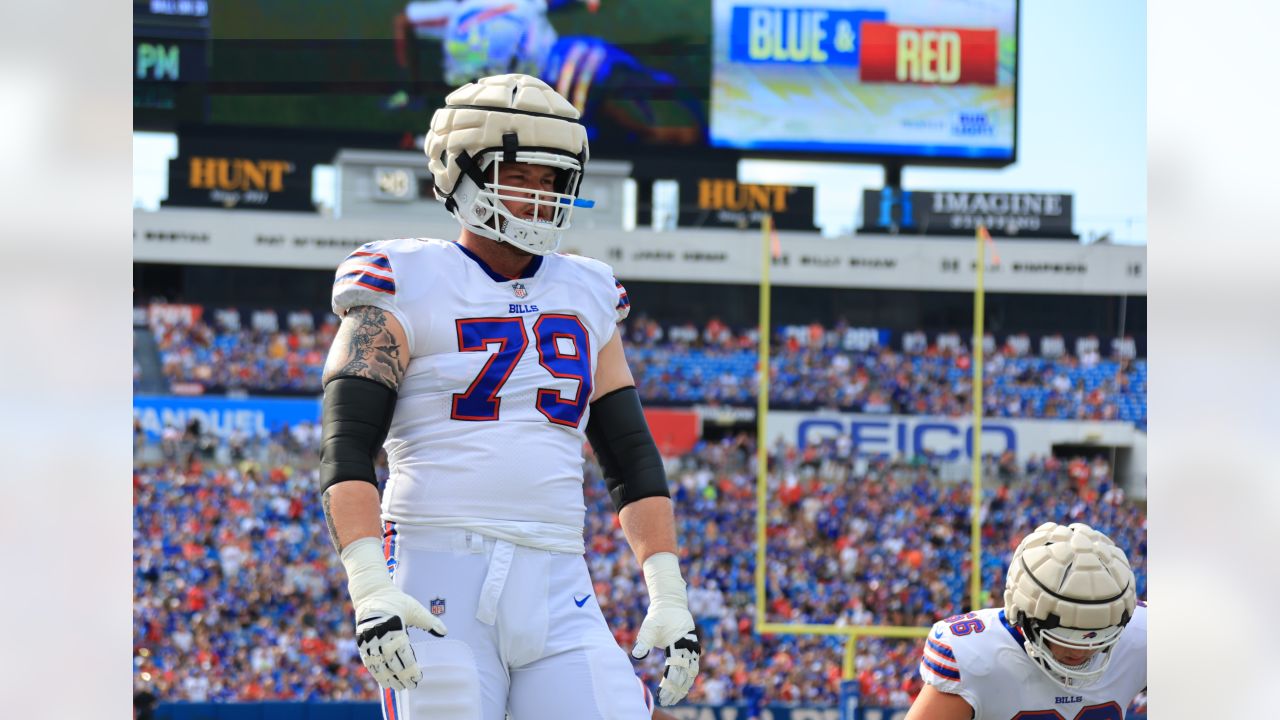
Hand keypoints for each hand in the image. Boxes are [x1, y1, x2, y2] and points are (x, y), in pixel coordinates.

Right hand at [341, 538, 447, 690]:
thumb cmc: (396, 600)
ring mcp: (368, 639)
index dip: (410, 668)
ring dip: (387, 677)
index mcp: (393, 627)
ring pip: (378, 664)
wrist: (371, 593)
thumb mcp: (414, 609)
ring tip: (397, 687)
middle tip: (410, 687)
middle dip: (401, 676)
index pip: (403, 653)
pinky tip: (383, 680)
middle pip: (391, 661)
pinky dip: (376, 672)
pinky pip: (368, 660)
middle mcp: (379, 635)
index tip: (418, 677)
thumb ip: (429, 622)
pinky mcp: (361, 642)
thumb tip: (444, 632)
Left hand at [633, 613, 701, 705]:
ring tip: (675, 698)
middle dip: (676, 690)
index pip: (674, 671)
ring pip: (691, 673)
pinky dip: (688, 678)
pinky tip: (682, 687)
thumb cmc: (658, 616)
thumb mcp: (649, 627)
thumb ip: (644, 642)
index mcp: (678, 644)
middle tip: (667, 701)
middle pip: (684, 675)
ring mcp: (692, 648)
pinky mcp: (692, 648)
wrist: (670, 603)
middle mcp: (688, 648)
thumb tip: (636, 655)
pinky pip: (692, 666)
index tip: (661, 696)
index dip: (668, 685)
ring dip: (684, 686)